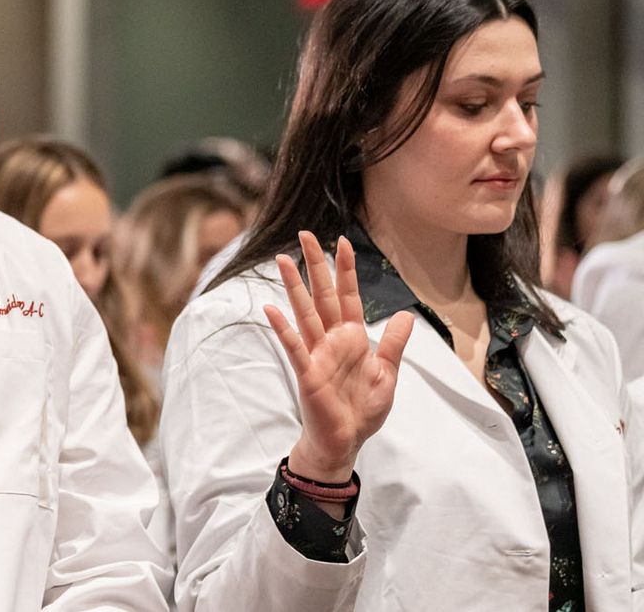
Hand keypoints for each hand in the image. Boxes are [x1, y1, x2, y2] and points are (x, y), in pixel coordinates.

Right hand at [265, 231, 413, 483]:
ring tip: (282, 260)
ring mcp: (316, 354)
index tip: (342, 241)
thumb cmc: (362, 409)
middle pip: (322, 295)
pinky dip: (283, 328)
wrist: (347, 440)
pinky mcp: (307, 372)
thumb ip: (392, 344)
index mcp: (352, 337)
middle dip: (315, 265)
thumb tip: (405, 315)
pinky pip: (294, 346)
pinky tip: (271, 309)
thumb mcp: (387, 374)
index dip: (345, 269)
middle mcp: (331, 340)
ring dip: (293, 286)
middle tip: (304, 235)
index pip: (348, 296)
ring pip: (304, 313)